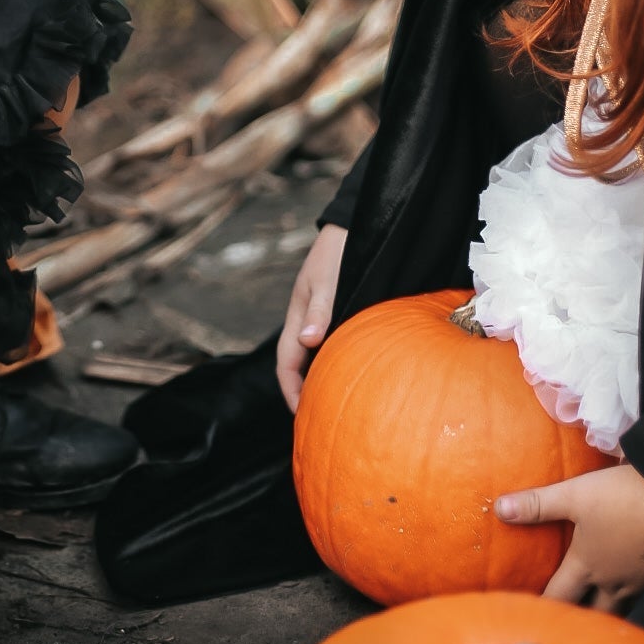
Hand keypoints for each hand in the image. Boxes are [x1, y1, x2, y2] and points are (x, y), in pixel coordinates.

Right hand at [277, 224, 347, 411]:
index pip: (286, 361)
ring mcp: (323, 316)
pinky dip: (337, 362)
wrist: (356, 222)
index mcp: (299, 314)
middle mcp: (309, 319)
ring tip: (336, 404)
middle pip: (299, 363)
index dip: (291, 389)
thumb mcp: (328, 279)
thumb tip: (308, 341)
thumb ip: (320, 309)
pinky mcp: (341, 311)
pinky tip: (354, 372)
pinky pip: (335, 344)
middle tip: (318, 420)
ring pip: (317, 355)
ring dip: (321, 378)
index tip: (301, 414)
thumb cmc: (341, 248)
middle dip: (304, 391)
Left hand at [495, 463, 643, 610]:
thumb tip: (498, 510)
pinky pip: (638, 593)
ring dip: (602, 610)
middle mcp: (613, 580)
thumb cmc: (622, 496)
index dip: (541, 609)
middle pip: (592, 612)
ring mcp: (639, 579)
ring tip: (590, 608)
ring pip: (618, 606)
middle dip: (575, 618)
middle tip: (560, 620)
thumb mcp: (573, 495)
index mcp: (588, 565)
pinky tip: (622, 583)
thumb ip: (536, 504)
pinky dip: (625, 595)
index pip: (559, 597)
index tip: (529, 621)